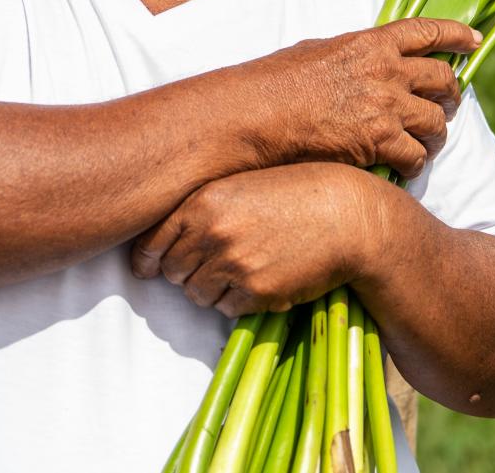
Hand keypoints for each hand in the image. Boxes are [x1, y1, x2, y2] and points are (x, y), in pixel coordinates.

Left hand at [131, 163, 388, 317]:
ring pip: (197, 295)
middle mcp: (211, 232)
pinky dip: (238, 301)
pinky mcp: (255, 291)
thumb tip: (166, 242)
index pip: (151, 243)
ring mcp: (232, 264)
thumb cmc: (298, 192)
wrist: (348, 215)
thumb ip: (204, 207)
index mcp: (203, 201)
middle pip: (173, 272)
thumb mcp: (243, 185)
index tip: (147, 267)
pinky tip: (260, 279)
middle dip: (187, 272)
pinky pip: (227, 309)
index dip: (147, 260)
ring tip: (242, 269)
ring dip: (213, 289)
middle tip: (212, 264)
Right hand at [218, 17, 478, 178]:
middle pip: (443, 79)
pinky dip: (415, 165)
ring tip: (426, 145)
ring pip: (436, 122)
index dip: (456, 34)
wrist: (257, 113)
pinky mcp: (380, 140)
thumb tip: (361, 62)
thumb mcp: (318, 51)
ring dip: (435, 136)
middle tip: (448, 106)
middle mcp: (386, 69)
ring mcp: (386, 105)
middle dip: (452, 95)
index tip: (475, 41)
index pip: (426, 31)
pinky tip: (405, 169)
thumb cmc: (274, 83)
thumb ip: (351, 54)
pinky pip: (416, 155)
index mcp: (370, 42)